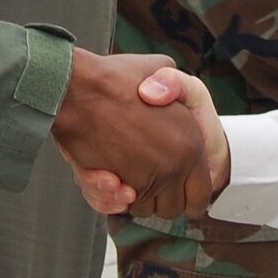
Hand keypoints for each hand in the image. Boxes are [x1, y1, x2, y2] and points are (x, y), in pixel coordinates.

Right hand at [51, 50, 209, 218]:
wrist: (76, 88)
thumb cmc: (113, 79)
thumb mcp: (161, 68)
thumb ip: (174, 85)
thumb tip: (171, 94)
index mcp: (192, 144)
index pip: (201, 195)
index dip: (188, 196)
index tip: (176, 192)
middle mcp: (174, 167)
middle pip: (171, 208)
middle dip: (157, 198)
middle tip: (143, 178)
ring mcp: (146, 180)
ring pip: (141, 209)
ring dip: (129, 197)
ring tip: (121, 172)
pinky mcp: (116, 188)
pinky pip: (115, 206)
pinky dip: (106, 196)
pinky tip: (104, 175)